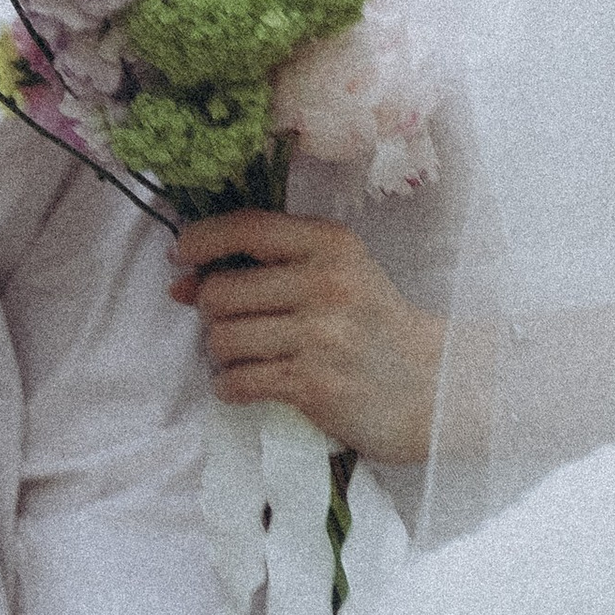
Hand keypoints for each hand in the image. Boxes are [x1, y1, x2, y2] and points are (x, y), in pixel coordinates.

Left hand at [172, 210, 441, 465]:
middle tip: (233, 323)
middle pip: (219, 291)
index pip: (246, 226)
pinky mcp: (314, 385)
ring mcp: (320, 335)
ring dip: (222, 354)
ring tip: (248, 357)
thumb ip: (266, 268)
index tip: (180, 255)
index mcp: (331, 243)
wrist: (434, 386)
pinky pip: (237, 382)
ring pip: (222, 339)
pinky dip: (231, 387)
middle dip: (210, 311)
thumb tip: (181, 283)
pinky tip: (249, 385)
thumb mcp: (336, 275)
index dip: (200, 238)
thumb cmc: (373, 324)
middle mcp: (325, 283)